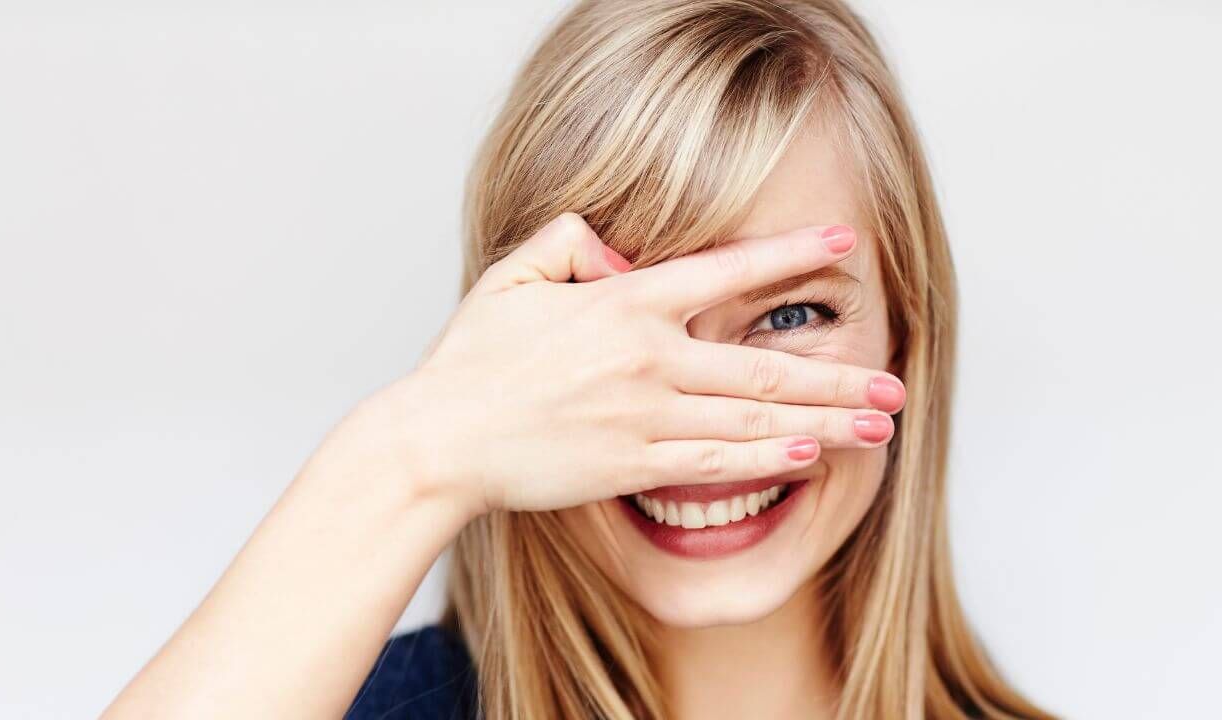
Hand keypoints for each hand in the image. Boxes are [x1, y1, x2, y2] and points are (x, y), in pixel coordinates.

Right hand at [383, 212, 903, 516]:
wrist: (441, 439)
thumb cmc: (471, 360)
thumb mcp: (510, 276)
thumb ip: (568, 243)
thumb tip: (619, 246)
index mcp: (623, 304)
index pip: (725, 272)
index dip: (790, 257)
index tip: (845, 249)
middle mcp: (646, 358)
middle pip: (763, 366)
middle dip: (838, 376)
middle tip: (893, 383)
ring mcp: (643, 416)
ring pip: (754, 420)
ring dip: (824, 423)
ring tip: (879, 425)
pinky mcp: (631, 466)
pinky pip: (716, 464)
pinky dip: (769, 459)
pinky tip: (813, 457)